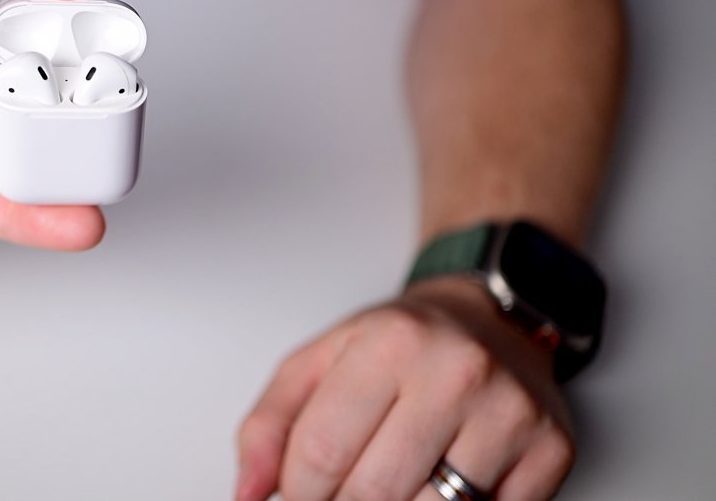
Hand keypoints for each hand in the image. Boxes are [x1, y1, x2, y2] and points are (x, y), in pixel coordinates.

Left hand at [236, 277, 575, 500]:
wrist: (491, 317)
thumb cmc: (400, 344)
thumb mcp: (318, 361)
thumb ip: (268, 425)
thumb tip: (247, 493)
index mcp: (389, 344)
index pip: (320, 455)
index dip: (298, 492)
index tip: (300, 493)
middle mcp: (457, 371)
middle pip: (374, 493)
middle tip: (342, 493)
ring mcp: (511, 412)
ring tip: (387, 484)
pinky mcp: (552, 448)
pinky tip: (438, 484)